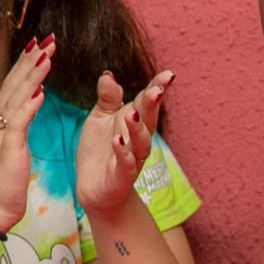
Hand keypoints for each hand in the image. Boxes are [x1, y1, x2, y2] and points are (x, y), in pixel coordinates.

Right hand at [0, 36, 53, 232]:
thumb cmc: (3, 181)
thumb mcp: (11, 148)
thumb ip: (17, 125)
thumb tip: (27, 106)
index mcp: (0, 122)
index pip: (13, 86)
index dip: (25, 64)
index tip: (39, 45)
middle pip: (14, 85)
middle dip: (31, 60)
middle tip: (48, 39)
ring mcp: (1, 134)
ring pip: (17, 98)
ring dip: (32, 75)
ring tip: (47, 56)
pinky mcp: (7, 150)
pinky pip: (18, 123)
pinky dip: (29, 106)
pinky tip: (40, 91)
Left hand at [76, 69, 173, 216]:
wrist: (95, 188)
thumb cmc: (100, 150)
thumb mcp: (100, 119)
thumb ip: (107, 98)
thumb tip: (108, 75)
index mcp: (134, 121)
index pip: (147, 102)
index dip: (157, 88)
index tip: (168, 75)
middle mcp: (138, 139)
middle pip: (149, 119)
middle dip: (153, 105)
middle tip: (157, 90)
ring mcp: (132, 158)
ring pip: (140, 142)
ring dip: (137, 128)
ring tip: (131, 114)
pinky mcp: (121, 176)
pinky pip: (125, 164)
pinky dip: (123, 153)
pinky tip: (117, 142)